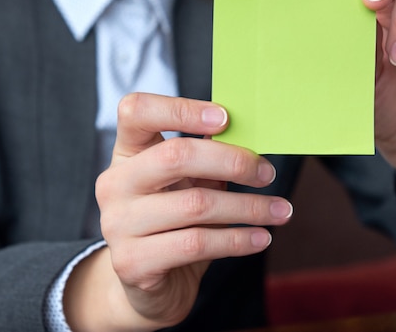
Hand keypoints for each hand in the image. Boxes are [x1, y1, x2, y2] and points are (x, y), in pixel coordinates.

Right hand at [65, 93, 291, 331]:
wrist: (147, 286)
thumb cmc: (173, 223)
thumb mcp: (186, 183)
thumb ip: (206, 155)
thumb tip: (248, 129)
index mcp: (126, 153)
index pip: (137, 111)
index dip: (181, 109)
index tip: (226, 119)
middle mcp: (115, 184)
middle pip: (175, 156)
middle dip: (232, 161)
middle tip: (267, 172)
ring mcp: (118, 224)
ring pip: (196, 205)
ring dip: (248, 207)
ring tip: (280, 211)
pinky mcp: (132, 262)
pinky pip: (195, 243)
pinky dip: (237, 240)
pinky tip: (260, 238)